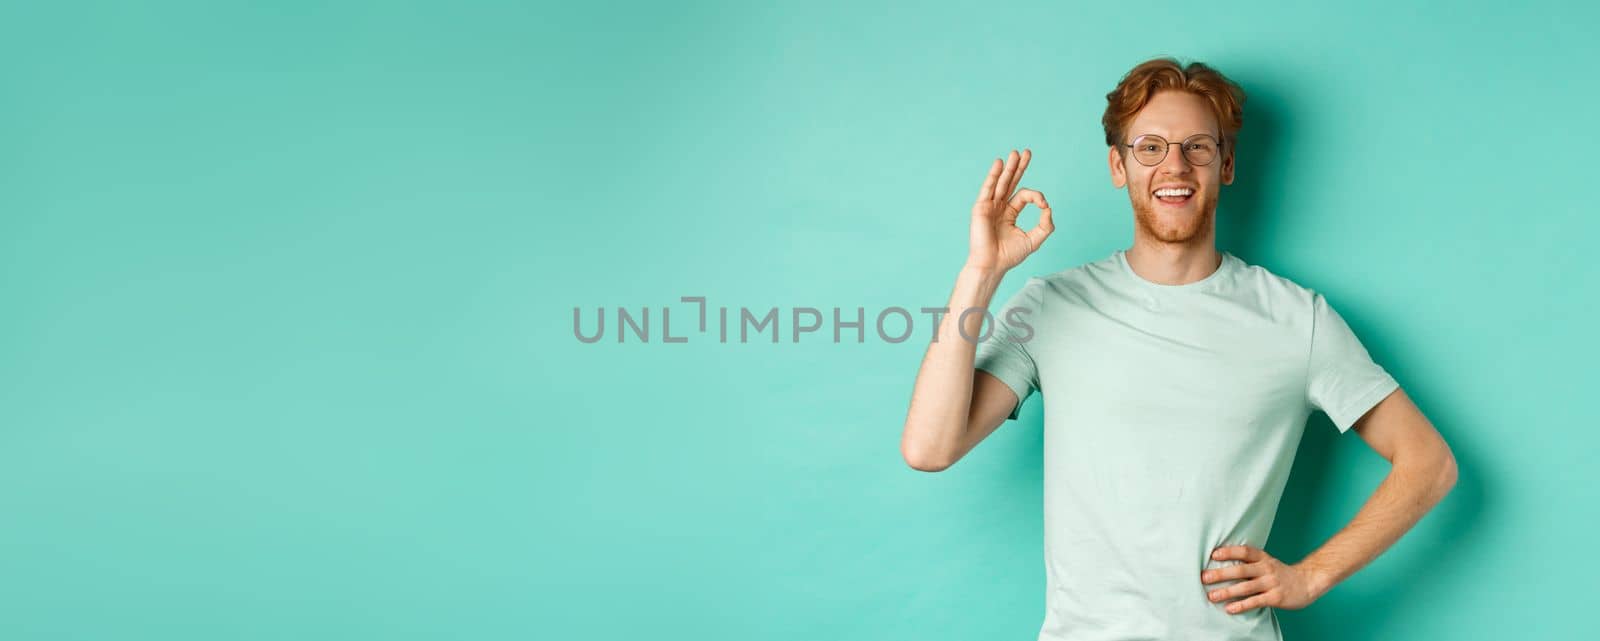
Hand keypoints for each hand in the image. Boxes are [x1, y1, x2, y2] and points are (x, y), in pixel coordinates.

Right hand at [967, 149, 1053, 272]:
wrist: (992, 264)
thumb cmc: (1009, 255)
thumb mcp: (1034, 240)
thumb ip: (1045, 225)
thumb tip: (1049, 208)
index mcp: (1009, 213)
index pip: (1024, 196)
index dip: (1036, 196)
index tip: (1043, 205)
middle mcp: (999, 207)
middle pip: (1010, 182)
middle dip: (1019, 167)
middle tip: (1027, 152)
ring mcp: (989, 206)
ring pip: (1000, 182)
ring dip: (1008, 167)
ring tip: (1015, 153)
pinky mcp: (981, 207)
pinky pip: (988, 188)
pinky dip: (993, 175)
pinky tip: (999, 163)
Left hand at [1200, 545, 1326, 614]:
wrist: (1308, 582)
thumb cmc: (1281, 573)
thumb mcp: (1267, 562)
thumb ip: (1249, 562)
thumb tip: (1223, 563)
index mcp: (1263, 558)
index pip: (1244, 551)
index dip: (1229, 551)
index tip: (1214, 554)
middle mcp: (1266, 568)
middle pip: (1241, 569)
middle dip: (1221, 573)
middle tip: (1204, 577)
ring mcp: (1271, 583)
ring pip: (1246, 587)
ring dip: (1227, 592)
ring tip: (1212, 596)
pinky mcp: (1275, 597)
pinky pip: (1256, 601)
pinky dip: (1242, 605)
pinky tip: (1229, 609)